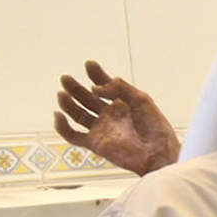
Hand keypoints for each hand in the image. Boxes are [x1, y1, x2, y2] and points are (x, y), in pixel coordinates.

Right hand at [53, 61, 179, 175]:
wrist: (159, 152)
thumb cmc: (155, 128)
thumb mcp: (141, 100)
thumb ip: (120, 88)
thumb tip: (96, 89)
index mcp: (122, 103)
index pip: (104, 86)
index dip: (96, 75)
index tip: (89, 65)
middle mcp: (109, 115)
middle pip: (87, 99)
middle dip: (76, 88)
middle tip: (65, 78)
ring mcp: (101, 129)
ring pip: (78, 115)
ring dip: (68, 104)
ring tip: (62, 92)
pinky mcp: (96, 143)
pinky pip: (73, 136)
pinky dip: (62, 127)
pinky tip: (58, 115)